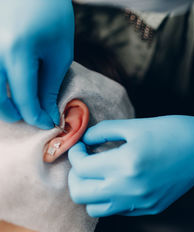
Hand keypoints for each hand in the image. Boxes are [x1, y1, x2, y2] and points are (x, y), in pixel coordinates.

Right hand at [0, 0, 73, 128]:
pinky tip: (6, 85)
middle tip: (29, 116)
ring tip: (15, 102)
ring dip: (0, 99)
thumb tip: (47, 115)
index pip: (22, 97)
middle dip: (13, 112)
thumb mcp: (59, 52)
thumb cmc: (52, 16)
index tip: (49, 125)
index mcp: (17, 52)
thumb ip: (49, 86)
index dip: (36, 116)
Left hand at [68, 114, 193, 216]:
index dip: (75, 153)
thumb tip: (85, 139)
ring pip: (95, 209)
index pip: (81, 167)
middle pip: (81, 194)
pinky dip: (112, 197)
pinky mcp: (150, 208)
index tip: (81, 145)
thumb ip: (104, 131)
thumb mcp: (136, 125)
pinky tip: (121, 180)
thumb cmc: (173, 132)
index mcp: (126, 163)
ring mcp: (140, 202)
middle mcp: (130, 188)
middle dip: (76, 175)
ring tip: (101, 173)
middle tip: (85, 160)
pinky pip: (119, 210)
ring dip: (91, 190)